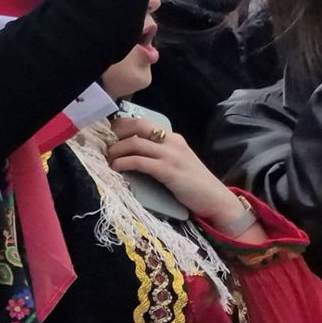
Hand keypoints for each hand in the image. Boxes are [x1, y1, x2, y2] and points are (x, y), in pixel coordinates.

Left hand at [107, 117, 249, 224]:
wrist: (216, 200)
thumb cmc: (194, 184)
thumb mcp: (176, 162)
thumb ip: (159, 154)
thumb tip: (131, 153)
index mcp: (173, 138)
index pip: (143, 123)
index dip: (122, 126)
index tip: (109, 136)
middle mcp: (172, 142)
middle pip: (137, 126)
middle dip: (116, 133)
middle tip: (105, 145)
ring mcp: (170, 155)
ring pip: (134, 143)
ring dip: (115, 151)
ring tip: (108, 160)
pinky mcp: (168, 171)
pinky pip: (139, 161)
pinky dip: (123, 163)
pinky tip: (116, 168)